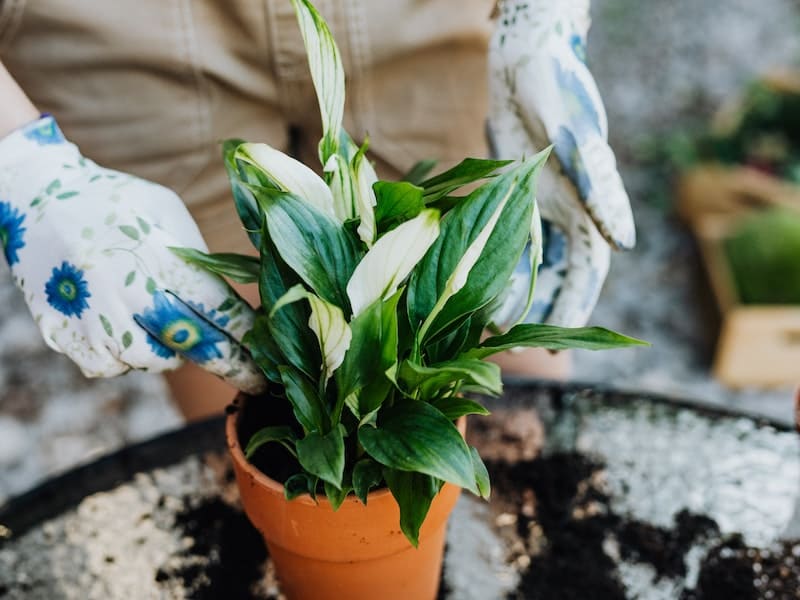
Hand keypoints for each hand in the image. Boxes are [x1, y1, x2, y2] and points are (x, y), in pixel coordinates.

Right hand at [0, 116, 265, 392]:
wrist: (39, 200)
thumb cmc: (119, 205)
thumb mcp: (169, 213)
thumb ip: (201, 261)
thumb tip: (239, 305)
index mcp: (162, 259)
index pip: (220, 311)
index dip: (250, 341)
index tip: (272, 360)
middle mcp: (130, 294)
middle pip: (196, 347)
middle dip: (233, 367)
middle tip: (258, 381)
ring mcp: (95, 320)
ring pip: (156, 362)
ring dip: (169, 349)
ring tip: (154, 313)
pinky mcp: (67, 338)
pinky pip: (114, 367)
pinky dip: (126, 353)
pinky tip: (119, 319)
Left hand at [488, 0, 634, 327]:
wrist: (525, 53)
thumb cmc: (550, 79)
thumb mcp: (570, 127)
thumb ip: (592, 178)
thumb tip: (622, 242)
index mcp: (590, 196)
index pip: (590, 263)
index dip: (577, 303)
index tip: (560, 341)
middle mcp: (571, 203)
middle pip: (565, 271)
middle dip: (550, 310)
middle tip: (530, 348)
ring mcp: (544, 199)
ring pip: (536, 259)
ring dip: (518, 291)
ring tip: (494, 324)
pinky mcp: (518, 190)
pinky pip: (511, 235)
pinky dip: (498, 261)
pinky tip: (478, 284)